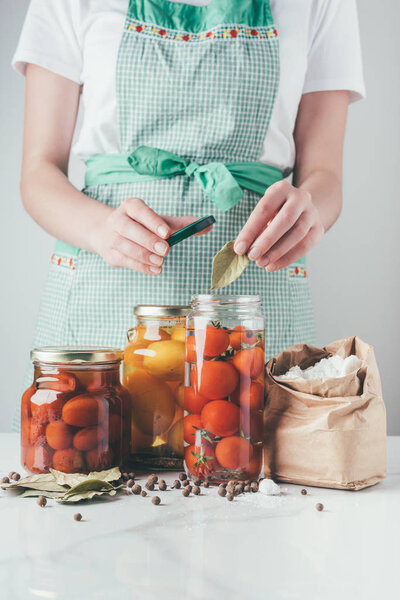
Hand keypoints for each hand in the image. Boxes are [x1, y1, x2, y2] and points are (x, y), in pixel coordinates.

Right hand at [93, 197, 210, 273]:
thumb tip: (208, 225)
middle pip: (130, 229)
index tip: (166, 233)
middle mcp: (118, 219)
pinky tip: (155, 269)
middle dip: (149, 241)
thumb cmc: (141, 226)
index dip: (153, 221)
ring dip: (145, 256)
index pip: (140, 210)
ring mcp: (112, 237)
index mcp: (131, 206)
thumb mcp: (161, 222)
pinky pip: (126, 261)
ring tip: (160, 262)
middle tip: (165, 251)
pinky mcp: (111, 255)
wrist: (108, 234)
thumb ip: (184, 225)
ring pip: (127, 247)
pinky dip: (141, 267)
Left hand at [234, 181, 324, 270]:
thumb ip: (255, 229)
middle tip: (252, 256)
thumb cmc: (276, 212)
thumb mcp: (265, 213)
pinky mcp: (318, 229)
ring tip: (261, 263)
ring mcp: (312, 213)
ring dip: (277, 252)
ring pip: (297, 234)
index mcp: (281, 189)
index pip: (264, 209)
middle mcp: (300, 198)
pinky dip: (287, 258)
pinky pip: (305, 246)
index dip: (250, 230)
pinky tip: (273, 266)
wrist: (304, 209)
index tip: (239, 248)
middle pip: (285, 219)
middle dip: (267, 240)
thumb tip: (242, 249)